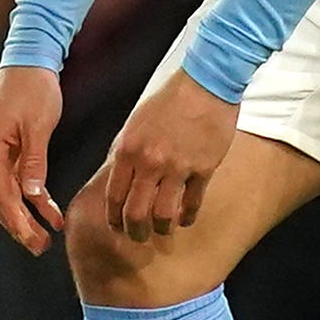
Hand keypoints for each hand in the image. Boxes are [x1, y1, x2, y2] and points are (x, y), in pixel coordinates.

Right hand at [0, 64, 65, 251]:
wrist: (30, 59)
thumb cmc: (35, 88)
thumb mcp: (38, 125)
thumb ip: (34, 161)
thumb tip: (31, 195)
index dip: (16, 221)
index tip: (33, 240)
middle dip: (18, 226)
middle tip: (40, 247)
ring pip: (6, 194)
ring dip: (25, 216)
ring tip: (45, 238)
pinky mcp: (7, 150)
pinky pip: (16, 181)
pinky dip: (31, 198)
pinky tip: (49, 212)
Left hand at [104, 70, 237, 242]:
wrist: (206, 83)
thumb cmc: (169, 99)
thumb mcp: (136, 122)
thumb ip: (128, 151)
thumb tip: (120, 176)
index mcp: (128, 149)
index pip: (114, 194)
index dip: (113, 217)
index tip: (115, 226)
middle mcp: (150, 162)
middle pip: (136, 212)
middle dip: (134, 231)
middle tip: (137, 237)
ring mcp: (178, 167)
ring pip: (164, 214)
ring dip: (161, 228)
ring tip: (162, 230)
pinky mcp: (203, 169)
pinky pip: (192, 203)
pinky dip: (188, 217)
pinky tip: (185, 220)